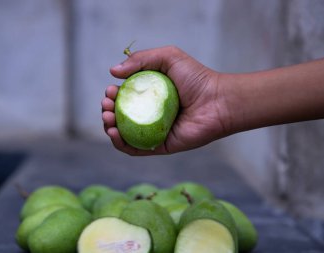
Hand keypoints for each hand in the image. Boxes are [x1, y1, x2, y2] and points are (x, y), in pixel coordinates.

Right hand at [101, 46, 231, 154]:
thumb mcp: (167, 58)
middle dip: (107, 111)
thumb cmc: (196, 78)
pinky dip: (120, 144)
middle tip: (106, 105)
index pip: (124, 97)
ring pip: (124, 133)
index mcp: (150, 95)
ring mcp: (154, 131)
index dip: (112, 95)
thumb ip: (140, 59)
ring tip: (107, 118)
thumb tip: (112, 71)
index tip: (110, 91)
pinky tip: (114, 134)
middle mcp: (150, 113)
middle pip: (120, 116)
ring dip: (109, 127)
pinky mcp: (160, 146)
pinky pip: (135, 149)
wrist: (217, 101)